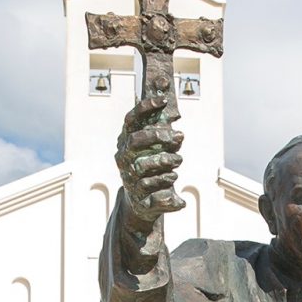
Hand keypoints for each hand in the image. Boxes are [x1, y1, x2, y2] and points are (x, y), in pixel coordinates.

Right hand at [116, 95, 183, 226]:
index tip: (163, 100)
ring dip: (166, 160)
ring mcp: (128, 176)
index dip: (145, 107)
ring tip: (178, 159)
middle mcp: (123, 157)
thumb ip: (165, 129)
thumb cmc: (153, 167)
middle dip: (157, 136)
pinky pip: (151, 186)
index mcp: (126, 141)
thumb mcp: (159, 147)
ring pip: (144, 165)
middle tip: (178, 136)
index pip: (131, 120)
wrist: (144, 201)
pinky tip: (172, 176)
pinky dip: (165, 179)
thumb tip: (171, 107)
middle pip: (135, 141)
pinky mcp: (137, 195)